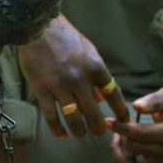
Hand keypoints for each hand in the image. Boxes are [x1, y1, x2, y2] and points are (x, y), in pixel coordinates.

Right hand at [17, 15, 128, 137]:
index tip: (123, 120)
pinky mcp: (42, 91)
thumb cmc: (65, 37)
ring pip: (73, 118)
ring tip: (80, 134)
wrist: (38, 28)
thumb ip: (96, 74)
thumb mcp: (88, 51)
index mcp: (95, 67)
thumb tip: (100, 97)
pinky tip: (61, 135)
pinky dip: (57, 129)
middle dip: (98, 127)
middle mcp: (80, 79)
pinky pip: (52, 116)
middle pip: (94, 113)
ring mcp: (60, 87)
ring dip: (79, 130)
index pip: (113, 94)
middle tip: (98, 133)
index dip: (120, 110)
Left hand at [105, 86, 162, 162]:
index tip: (108, 120)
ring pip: (128, 161)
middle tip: (118, 124)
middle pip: (132, 147)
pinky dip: (122, 156)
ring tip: (121, 134)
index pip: (142, 134)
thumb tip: (136, 106)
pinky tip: (123, 143)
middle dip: (121, 135)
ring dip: (119, 147)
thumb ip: (154, 100)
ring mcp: (160, 161)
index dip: (123, 128)